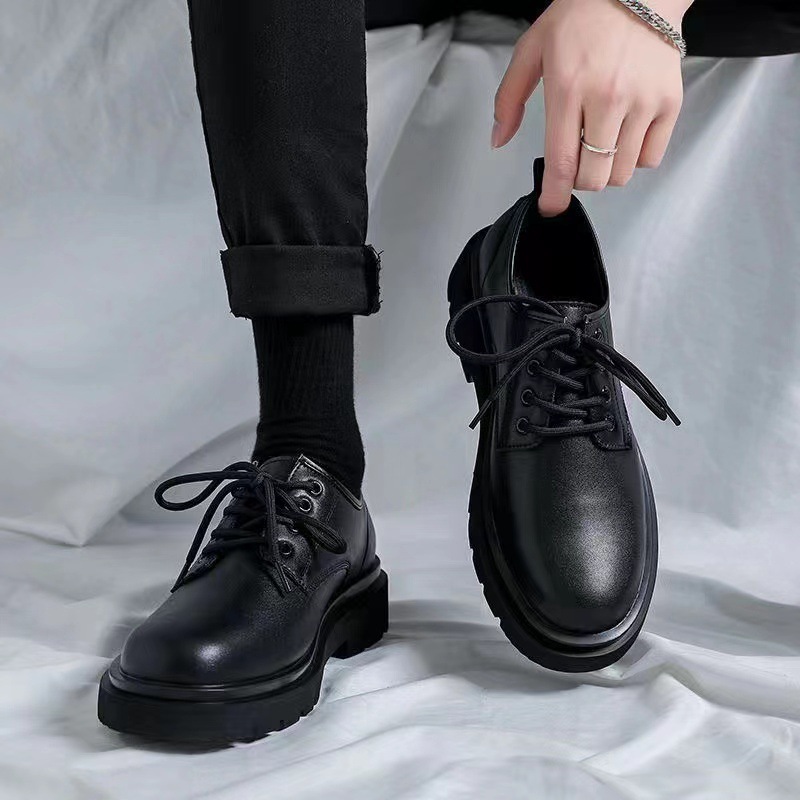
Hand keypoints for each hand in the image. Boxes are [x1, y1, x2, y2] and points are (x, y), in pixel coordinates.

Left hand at [493, 0, 688, 215]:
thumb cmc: (583, 15)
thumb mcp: (532, 49)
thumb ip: (509, 98)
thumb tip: (499, 139)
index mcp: (568, 87)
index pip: (561, 162)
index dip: (554, 195)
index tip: (550, 207)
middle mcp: (607, 97)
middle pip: (594, 177)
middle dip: (579, 181)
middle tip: (576, 162)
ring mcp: (643, 101)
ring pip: (622, 173)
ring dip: (607, 171)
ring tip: (600, 143)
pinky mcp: (669, 102)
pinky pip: (651, 157)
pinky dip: (635, 158)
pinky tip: (624, 135)